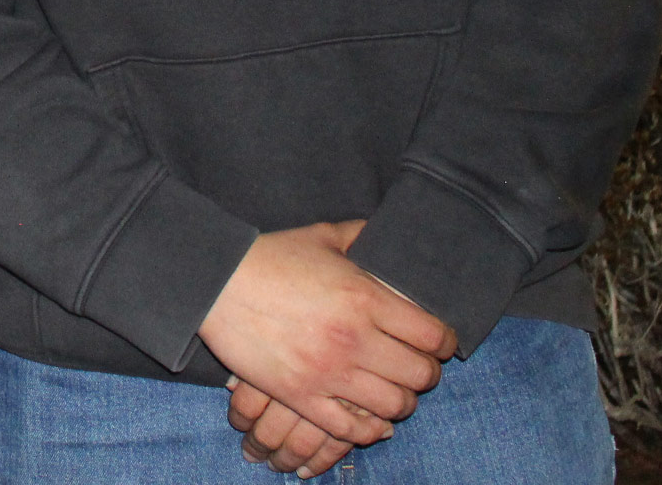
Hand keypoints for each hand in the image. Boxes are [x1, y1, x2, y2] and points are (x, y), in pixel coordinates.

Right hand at [197, 222, 456, 473]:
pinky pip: (351, 429)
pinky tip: (368, 418)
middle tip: (417, 369)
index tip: (440, 345)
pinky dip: (367, 429)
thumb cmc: (270, 257)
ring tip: (393, 393)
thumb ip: (361, 235)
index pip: (432, 336)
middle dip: (426, 375)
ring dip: (401, 403)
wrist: (216, 283)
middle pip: (420, 376)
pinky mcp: (302, 395)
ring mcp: (328, 372)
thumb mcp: (321, 236)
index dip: (445, 343)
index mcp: (365, 297)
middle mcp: (354, 339)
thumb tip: (386, 232)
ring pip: (393, 406)